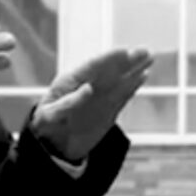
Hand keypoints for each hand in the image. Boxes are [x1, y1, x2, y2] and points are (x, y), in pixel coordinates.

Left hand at [30, 48, 152, 162]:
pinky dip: (133, 86)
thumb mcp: (51, 117)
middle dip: (126, 61)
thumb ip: (68, 104)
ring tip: (149, 58)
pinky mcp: (107, 108)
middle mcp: (87, 84)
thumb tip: (88, 88)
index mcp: (70, 81)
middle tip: (145, 52)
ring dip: (134, 69)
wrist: (52, 144)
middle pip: (109, 69)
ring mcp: (98, 96)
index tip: (125, 53)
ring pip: (118, 80)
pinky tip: (143, 75)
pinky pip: (122, 95)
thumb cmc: (45, 127)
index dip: (109, 59)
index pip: (93, 66)